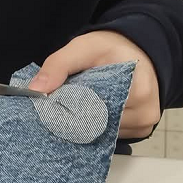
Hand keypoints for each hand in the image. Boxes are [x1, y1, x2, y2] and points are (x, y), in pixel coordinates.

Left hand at [32, 30, 160, 138]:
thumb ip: (59, 65)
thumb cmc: (112, 49)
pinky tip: (93, 112)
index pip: (94, 112)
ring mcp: (145, 124)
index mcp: (137, 90)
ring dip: (87, 123)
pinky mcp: (142, 130)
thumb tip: (36, 90)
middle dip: (77, 117)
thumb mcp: (84, 47)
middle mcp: (145, 112)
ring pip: (103, 134)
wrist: (136, 51)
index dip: (70, 109)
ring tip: (82, 104)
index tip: (55, 103)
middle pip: (99, 127)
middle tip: (65, 102)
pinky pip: (111, 135)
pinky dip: (98, 126)